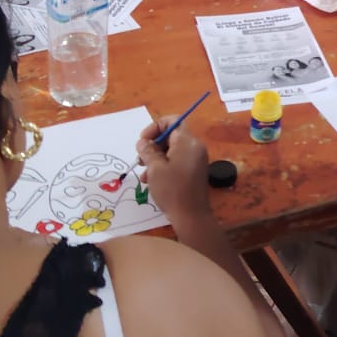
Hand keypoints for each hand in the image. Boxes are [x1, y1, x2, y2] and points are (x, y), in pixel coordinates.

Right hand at [136, 115, 212, 229]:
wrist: (191, 215)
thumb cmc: (172, 189)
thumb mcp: (155, 168)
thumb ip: (148, 150)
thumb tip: (143, 142)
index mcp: (187, 142)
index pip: (172, 121)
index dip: (154, 127)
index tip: (142, 141)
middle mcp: (194, 147)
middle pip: (171, 136)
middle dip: (153, 145)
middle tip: (140, 158)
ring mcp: (196, 159)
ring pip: (173, 149)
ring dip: (156, 157)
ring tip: (143, 172)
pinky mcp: (194, 170)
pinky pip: (178, 160)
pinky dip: (164, 165)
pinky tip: (152, 179)